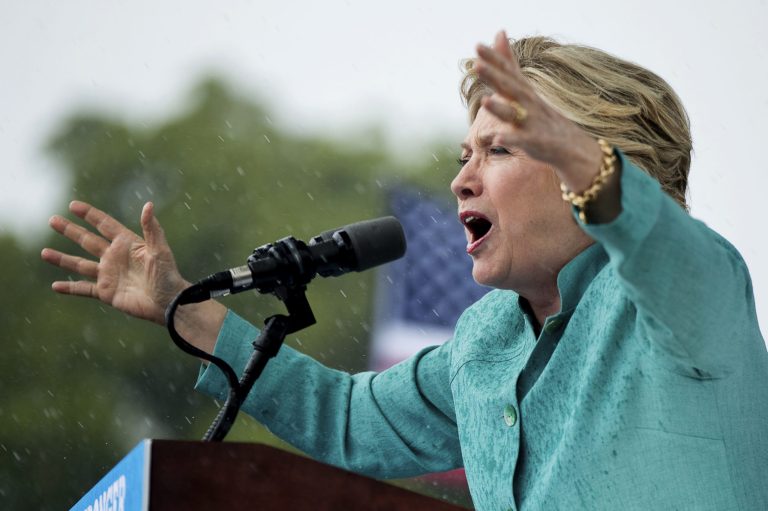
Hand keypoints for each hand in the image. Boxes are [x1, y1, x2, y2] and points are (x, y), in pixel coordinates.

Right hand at [41, 201, 188, 324]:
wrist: (168, 303)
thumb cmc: (168, 275)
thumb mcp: (160, 250)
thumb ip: (152, 228)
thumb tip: (148, 205)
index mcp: (127, 244)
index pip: (105, 225)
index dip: (90, 215)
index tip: (73, 205)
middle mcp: (115, 257)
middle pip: (87, 241)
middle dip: (70, 231)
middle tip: (52, 220)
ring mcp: (109, 275)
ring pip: (80, 264)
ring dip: (62, 259)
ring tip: (44, 252)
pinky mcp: (107, 292)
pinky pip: (84, 289)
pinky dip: (70, 288)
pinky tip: (55, 286)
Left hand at [473, 31, 603, 192]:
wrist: (571, 145)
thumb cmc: (541, 114)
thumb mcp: (524, 86)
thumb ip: (509, 63)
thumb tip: (499, 33)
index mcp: (523, 90)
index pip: (507, 71)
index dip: (494, 59)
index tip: (477, 45)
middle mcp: (527, 103)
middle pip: (509, 88)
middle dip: (494, 77)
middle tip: (477, 65)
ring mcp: (531, 122)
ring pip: (513, 115)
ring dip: (499, 109)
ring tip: (484, 101)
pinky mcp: (534, 142)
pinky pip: (520, 141)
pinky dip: (510, 140)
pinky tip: (497, 140)